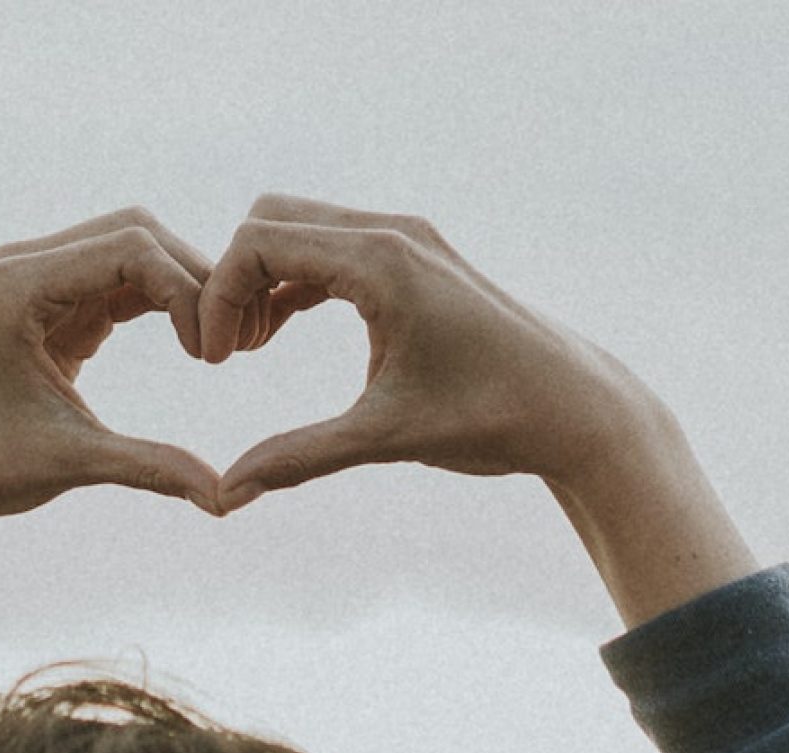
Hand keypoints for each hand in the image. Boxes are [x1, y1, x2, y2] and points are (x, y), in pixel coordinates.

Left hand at [0, 207, 266, 527]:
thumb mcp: (73, 462)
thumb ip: (152, 468)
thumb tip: (224, 498)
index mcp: (18, 286)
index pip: (129, 248)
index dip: (186, 291)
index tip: (211, 358)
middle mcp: (25, 266)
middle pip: (137, 233)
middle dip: (192, 280)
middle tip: (231, 343)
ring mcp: (40, 279)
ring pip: (134, 249)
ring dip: (182, 288)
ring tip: (216, 345)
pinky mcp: (55, 303)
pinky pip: (122, 280)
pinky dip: (163, 303)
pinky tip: (194, 343)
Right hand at [200, 193, 669, 512]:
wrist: (575, 408)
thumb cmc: (492, 418)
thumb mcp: (386, 439)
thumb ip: (300, 458)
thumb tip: (227, 494)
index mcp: (383, 262)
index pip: (259, 242)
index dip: (217, 296)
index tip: (213, 359)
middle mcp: (393, 235)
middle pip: (271, 222)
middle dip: (233, 282)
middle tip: (228, 353)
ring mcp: (408, 243)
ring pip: (300, 232)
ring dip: (262, 282)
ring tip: (250, 349)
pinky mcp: (416, 262)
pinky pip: (331, 252)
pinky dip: (295, 285)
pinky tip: (280, 334)